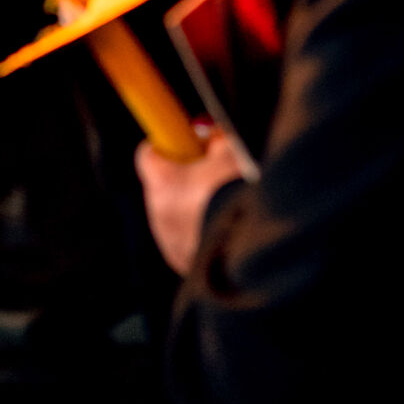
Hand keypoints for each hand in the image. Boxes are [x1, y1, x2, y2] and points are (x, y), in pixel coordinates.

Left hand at [136, 126, 246, 275]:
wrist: (254, 250)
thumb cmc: (240, 196)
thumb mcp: (232, 154)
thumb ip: (216, 142)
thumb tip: (214, 139)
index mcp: (164, 184)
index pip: (149, 154)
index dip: (169, 145)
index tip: (187, 142)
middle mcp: (159, 215)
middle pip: (164, 186)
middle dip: (187, 177)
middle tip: (216, 173)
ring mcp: (170, 243)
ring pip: (176, 215)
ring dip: (196, 207)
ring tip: (228, 206)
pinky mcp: (185, 263)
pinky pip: (187, 240)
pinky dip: (203, 232)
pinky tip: (228, 229)